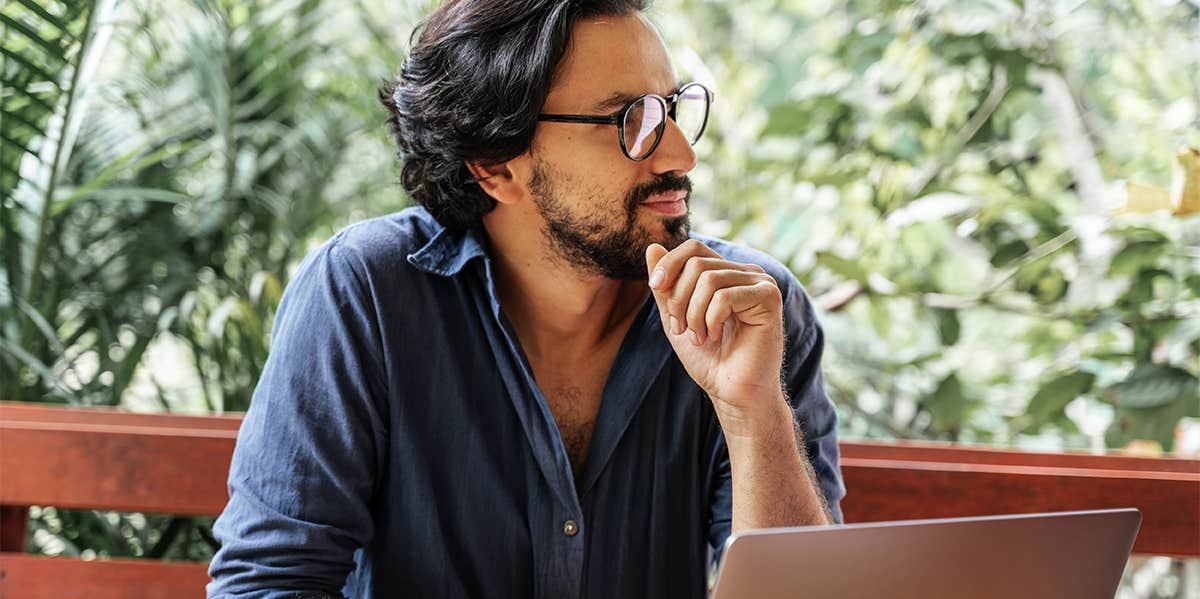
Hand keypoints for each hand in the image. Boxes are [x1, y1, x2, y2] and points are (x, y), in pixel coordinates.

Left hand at [645, 240, 785, 422]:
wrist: (732, 392)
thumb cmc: (708, 359)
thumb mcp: (675, 317)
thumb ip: (665, 285)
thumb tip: (653, 246)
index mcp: (727, 273)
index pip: (694, 248)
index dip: (670, 264)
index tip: (656, 288)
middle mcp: (746, 273)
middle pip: (697, 262)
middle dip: (679, 298)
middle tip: (682, 329)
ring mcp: (761, 283)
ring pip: (709, 278)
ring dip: (694, 313)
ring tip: (699, 337)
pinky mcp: (769, 298)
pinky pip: (725, 296)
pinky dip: (711, 319)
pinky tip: (715, 337)